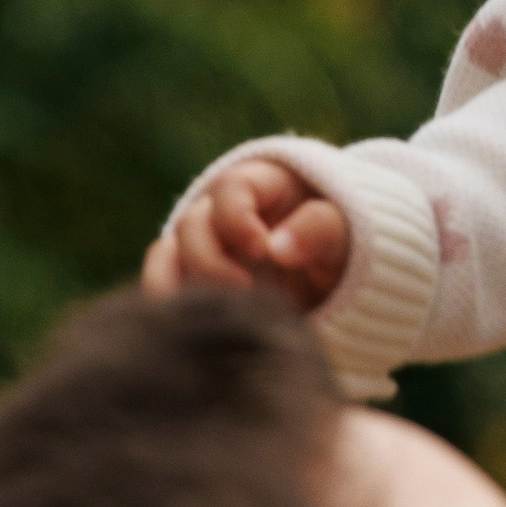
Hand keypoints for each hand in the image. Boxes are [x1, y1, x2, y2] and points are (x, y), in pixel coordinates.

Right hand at [142, 155, 348, 306]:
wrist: (336, 277)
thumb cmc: (342, 241)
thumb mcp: (343, 230)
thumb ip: (316, 229)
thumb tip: (276, 249)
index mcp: (260, 183)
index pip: (231, 189)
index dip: (237, 219)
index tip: (262, 251)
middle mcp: (222, 209)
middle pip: (194, 224)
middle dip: (212, 261)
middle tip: (243, 291)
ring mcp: (204, 243)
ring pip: (169, 252)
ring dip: (181, 283)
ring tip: (215, 313)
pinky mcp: (194, 276)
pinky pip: (162, 279)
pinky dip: (166, 298)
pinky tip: (188, 323)